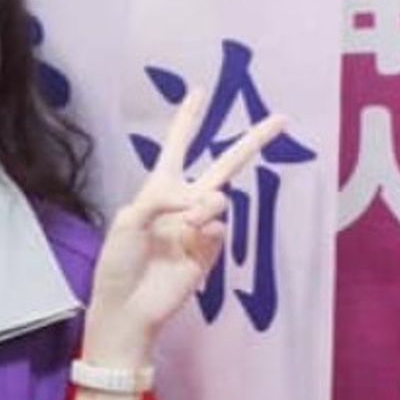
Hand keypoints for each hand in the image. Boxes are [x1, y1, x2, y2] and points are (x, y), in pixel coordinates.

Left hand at [85, 89, 285, 363]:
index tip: (199, 92)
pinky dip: (208, 229)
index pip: (176, 148)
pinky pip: (219, 229)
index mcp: (157, 191)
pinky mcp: (209, 253)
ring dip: (206, 205)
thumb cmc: (118, 263)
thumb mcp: (128, 220)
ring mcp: (198, 229)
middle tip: (281, 119)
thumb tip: (201, 200)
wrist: (128, 307)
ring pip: (219, 199)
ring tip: (188, 222)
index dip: (188, 120)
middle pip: (223, 166)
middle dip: (251, 143)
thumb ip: (162, 197)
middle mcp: (182, 205)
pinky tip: (193, 239)